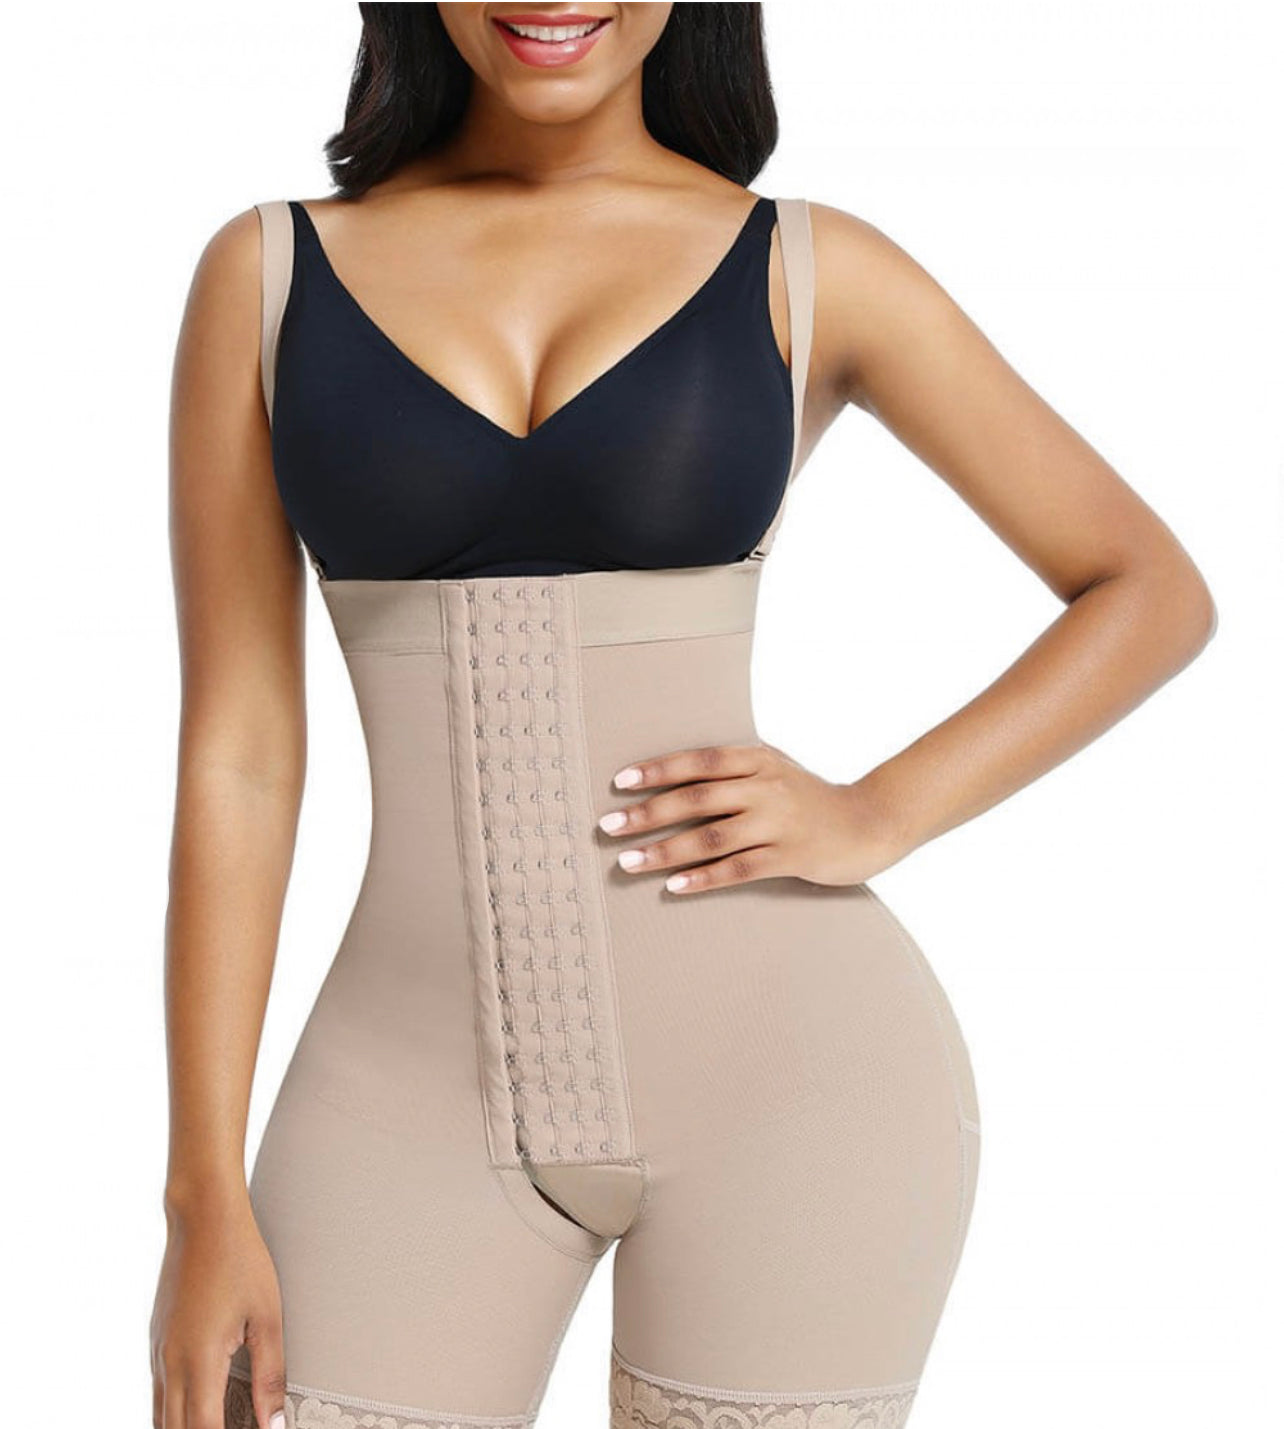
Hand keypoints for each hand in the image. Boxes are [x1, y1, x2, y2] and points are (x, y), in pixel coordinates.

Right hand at [151, 1190, 285, 1428]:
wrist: (202, 1218)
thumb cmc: (239, 1259)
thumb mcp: (267, 1316)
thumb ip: (270, 1374)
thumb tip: (272, 1423)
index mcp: (198, 1360)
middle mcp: (170, 1363)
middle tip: (238, 1428)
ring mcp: (158, 1353)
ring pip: (161, 1417)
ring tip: (221, 1421)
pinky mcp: (156, 1341)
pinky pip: (158, 1394)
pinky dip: (174, 1414)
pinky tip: (199, 1411)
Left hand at [596, 741, 902, 893]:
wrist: (869, 823)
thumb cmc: (809, 798)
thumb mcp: (774, 770)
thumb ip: (732, 771)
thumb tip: (670, 780)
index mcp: (758, 760)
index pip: (698, 761)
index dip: (657, 770)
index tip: (620, 782)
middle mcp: (766, 787)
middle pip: (696, 798)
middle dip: (647, 813)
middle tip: (607, 826)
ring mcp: (779, 822)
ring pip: (711, 837)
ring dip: (664, 851)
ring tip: (628, 862)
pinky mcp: (791, 857)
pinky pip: (739, 869)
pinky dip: (703, 878)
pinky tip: (674, 887)